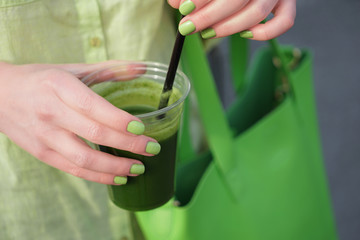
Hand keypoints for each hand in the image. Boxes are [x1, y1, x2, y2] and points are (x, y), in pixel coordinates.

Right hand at [0, 61, 158, 184]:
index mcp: (59, 86)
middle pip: (94, 133)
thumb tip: (143, 67)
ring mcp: (45, 136)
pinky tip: (118, 177)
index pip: (93, 106)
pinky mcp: (42, 153)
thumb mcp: (72, 69)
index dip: (119, 120)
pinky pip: (73, 169)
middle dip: (128, 144)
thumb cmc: (41, 80)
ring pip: (84, 158)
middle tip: (152, 149)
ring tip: (139, 168)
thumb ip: (109, 69)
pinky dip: (98, 176)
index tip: (142, 128)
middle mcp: (51, 112)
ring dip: (114, 166)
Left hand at [168, 0, 295, 39]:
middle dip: (208, 17)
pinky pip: (285, 21)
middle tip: (188, 27)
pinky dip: (266, 32)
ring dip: (228, 27)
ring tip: (207, 32)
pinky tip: (244, 34)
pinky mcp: (287, 1)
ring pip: (257, 13)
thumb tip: (175, 3)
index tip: (183, 9)